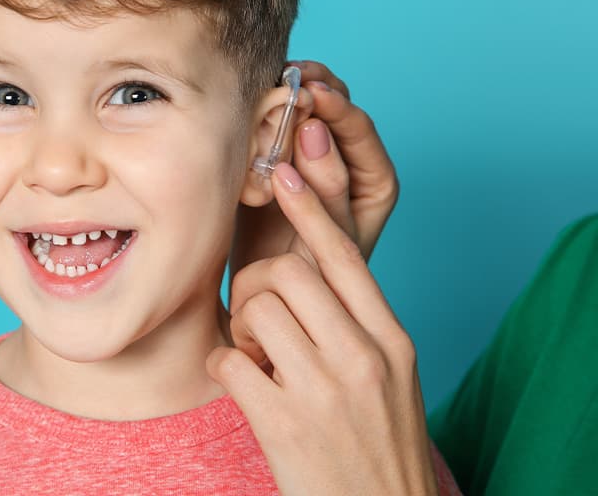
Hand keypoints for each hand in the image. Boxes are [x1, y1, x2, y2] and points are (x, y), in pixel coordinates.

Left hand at [210, 162, 437, 495]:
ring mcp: (324, 390)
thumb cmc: (379, 444)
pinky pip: (228, 360)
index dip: (311, 208)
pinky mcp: (284, 423)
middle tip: (256, 316)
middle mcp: (363, 357)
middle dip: (256, 282)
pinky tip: (242, 384)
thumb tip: (306, 268)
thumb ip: (357, 324)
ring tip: (256, 357)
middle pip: (289, 270)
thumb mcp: (390, 377)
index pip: (346, 256)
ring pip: (257, 309)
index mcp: (392, 340)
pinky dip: (225, 365)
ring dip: (242, 327)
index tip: (285, 173)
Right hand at [229, 61, 398, 294]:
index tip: (311, 94)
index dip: (337, 108)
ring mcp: (311, 156)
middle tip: (283, 78)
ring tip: (264, 86)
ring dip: (286, 93)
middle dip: (311, 89)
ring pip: (306, 109)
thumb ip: (325, 189)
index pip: (360, 131)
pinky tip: (247, 106)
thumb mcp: (323, 239)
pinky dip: (264, 110)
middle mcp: (348, 163)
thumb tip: (313, 128)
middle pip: (336, 109)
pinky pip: (275, 122)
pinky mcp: (279, 156)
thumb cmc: (305, 278)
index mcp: (373, 182)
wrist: (264, 294)